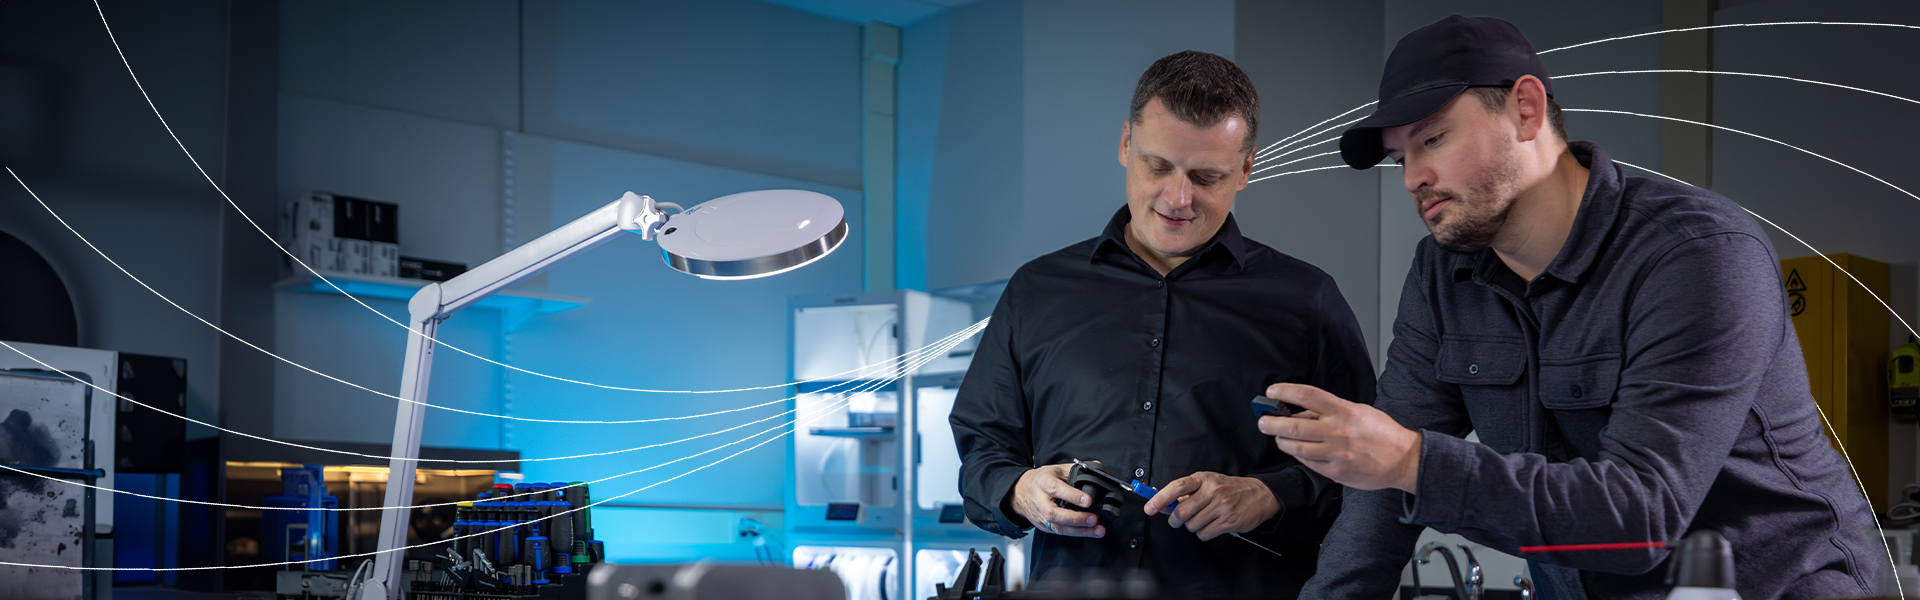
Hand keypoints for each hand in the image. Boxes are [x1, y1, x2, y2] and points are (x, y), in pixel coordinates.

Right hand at [1009, 464, 1104, 537]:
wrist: (1021, 492)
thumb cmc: (1041, 480)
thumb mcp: (1056, 470)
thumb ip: (1075, 470)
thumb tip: (1097, 468)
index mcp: (1043, 483)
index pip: (1056, 489)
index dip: (1072, 496)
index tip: (1088, 500)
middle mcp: (1040, 501)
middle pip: (1055, 513)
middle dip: (1076, 518)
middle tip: (1093, 519)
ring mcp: (1041, 516)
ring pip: (1058, 527)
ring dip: (1079, 530)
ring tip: (1097, 530)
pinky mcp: (1044, 526)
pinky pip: (1060, 532)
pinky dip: (1076, 533)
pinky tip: (1089, 532)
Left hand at [1142, 472, 1279, 540]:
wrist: (1259, 494)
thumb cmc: (1230, 488)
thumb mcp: (1208, 483)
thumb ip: (1187, 493)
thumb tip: (1165, 505)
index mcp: (1203, 479)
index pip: (1177, 487)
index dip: (1160, 499)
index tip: (1149, 508)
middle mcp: (1212, 491)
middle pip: (1182, 512)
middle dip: (1175, 520)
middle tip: (1177, 520)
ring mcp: (1221, 506)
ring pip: (1192, 525)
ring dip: (1192, 526)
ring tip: (1202, 519)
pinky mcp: (1228, 521)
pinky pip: (1204, 534)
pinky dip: (1203, 533)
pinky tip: (1211, 525)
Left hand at [1258, 383, 1422, 492]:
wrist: (1404, 460)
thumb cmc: (1382, 432)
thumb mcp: (1359, 411)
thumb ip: (1330, 411)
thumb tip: (1302, 410)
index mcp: (1344, 411)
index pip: (1308, 396)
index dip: (1286, 391)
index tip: (1272, 391)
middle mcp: (1338, 432)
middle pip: (1295, 425)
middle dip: (1272, 423)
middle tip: (1263, 421)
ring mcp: (1336, 454)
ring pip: (1297, 448)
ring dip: (1282, 441)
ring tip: (1278, 437)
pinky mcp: (1336, 472)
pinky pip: (1309, 463)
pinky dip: (1299, 456)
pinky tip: (1297, 450)